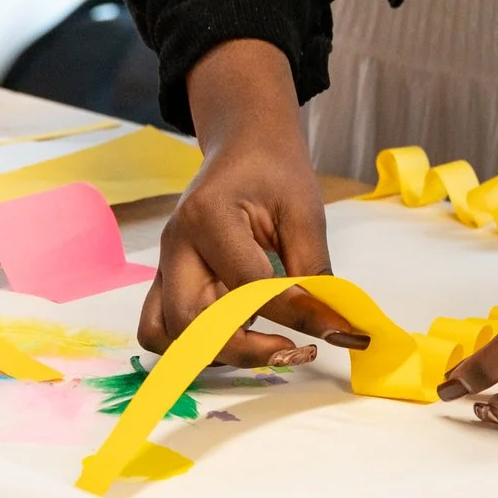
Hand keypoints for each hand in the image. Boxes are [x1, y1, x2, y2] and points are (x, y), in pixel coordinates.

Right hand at [138, 39, 366, 366]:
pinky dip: (192, 345)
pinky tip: (237, 333)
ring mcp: (163, 264)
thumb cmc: (274, 171)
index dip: (294, 314)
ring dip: (213, 351)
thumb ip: (315, 273)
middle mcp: (175, 244)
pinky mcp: (165, 280)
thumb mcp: (304, 213)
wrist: (243, 146)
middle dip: (243, 348)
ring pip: (166, 333)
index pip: (248, 284)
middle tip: (293, 349)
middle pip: (190, 320)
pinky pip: (160, 328)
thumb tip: (337, 330)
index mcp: (208, 216)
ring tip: (262, 342)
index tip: (335, 331)